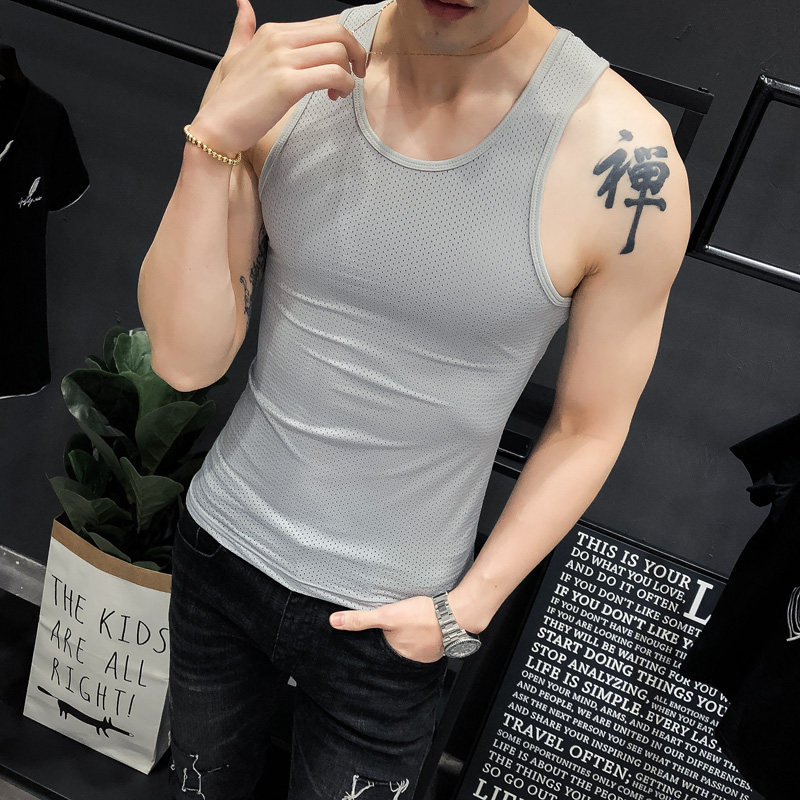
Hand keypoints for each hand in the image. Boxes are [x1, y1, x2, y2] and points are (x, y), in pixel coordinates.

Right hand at [189, 0, 367, 156]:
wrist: (217, 125)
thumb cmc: (229, 98)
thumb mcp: (234, 54)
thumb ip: (242, 29)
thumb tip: (242, 4)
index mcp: (272, 31)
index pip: (323, 25)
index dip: (342, 44)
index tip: (343, 66)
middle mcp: (278, 39)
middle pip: (337, 32)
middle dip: (355, 53)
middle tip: (355, 75)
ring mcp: (283, 60)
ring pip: (338, 52)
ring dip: (349, 74)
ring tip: (339, 92)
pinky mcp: (288, 84)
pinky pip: (332, 74)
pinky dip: (344, 85)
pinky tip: (335, 96)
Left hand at [329, 592, 483, 663]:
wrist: (456, 614)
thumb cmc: (423, 616)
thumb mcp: (387, 615)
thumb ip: (361, 619)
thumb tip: (334, 622)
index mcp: (395, 656)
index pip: (377, 658)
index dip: (371, 652)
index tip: (367, 649)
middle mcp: (410, 661)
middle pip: (394, 654)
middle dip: (390, 648)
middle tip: (388, 637)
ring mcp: (426, 655)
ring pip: (409, 650)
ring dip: (406, 643)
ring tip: (403, 633)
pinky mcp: (437, 646)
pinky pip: (424, 645)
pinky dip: (420, 639)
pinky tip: (419, 629)